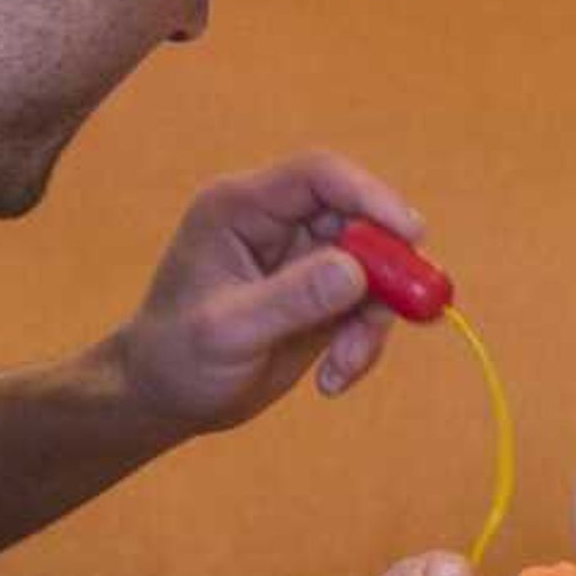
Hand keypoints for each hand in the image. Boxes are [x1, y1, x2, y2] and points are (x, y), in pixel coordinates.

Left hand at [105, 152, 425, 436]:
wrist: (164, 399)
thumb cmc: (177, 358)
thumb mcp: (230, 332)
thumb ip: (291, 299)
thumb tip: (357, 271)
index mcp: (242, 209)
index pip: (318, 176)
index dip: (370, 195)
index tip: (411, 235)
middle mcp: (277, 224)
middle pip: (359, 220)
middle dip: (385, 271)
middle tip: (403, 314)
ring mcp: (303, 260)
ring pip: (373, 268)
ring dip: (373, 320)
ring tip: (343, 366)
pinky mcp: (321, 296)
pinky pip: (367, 306)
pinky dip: (363, 343)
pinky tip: (332, 379)